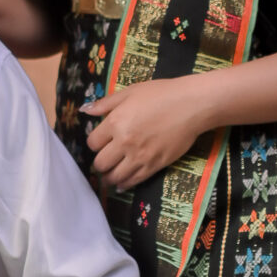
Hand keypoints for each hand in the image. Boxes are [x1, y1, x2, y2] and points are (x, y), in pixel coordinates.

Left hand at [82, 79, 209, 187]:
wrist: (191, 105)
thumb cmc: (161, 94)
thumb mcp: (130, 92)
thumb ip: (106, 103)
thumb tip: (85, 110)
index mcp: (115, 122)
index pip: (92, 143)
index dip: (94, 144)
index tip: (100, 143)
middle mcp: (124, 142)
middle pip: (101, 163)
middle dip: (100, 162)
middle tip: (105, 160)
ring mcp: (139, 156)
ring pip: (114, 176)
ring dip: (109, 177)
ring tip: (110, 174)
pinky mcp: (154, 166)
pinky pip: (133, 181)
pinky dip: (124, 184)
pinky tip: (122, 183)